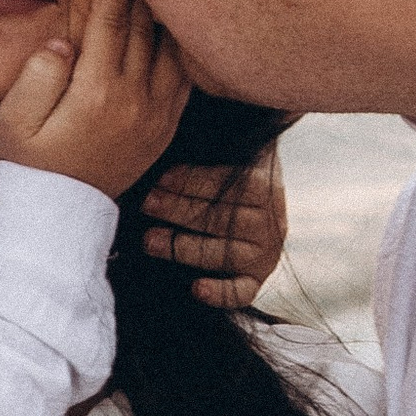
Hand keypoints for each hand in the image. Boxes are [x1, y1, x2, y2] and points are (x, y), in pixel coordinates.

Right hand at [0, 0, 190, 201]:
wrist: (61, 213)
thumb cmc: (30, 161)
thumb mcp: (14, 120)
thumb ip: (38, 75)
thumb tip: (64, 41)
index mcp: (95, 92)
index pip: (109, 22)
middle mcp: (134, 100)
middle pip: (145, 26)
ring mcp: (157, 114)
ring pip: (171, 48)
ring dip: (166, 11)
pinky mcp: (167, 126)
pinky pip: (184, 76)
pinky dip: (182, 46)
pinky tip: (177, 24)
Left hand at [143, 146, 290, 307]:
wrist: (258, 207)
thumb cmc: (227, 176)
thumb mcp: (227, 153)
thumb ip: (207, 145)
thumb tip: (173, 122)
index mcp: (264, 183)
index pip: (227, 182)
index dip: (190, 180)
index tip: (159, 177)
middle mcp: (270, 219)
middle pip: (220, 217)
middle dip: (178, 209)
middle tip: (145, 204)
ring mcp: (265, 251)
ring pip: (223, 253)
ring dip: (184, 247)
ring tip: (150, 241)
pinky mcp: (258, 278)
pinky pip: (242, 291)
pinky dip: (221, 293)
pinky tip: (197, 289)